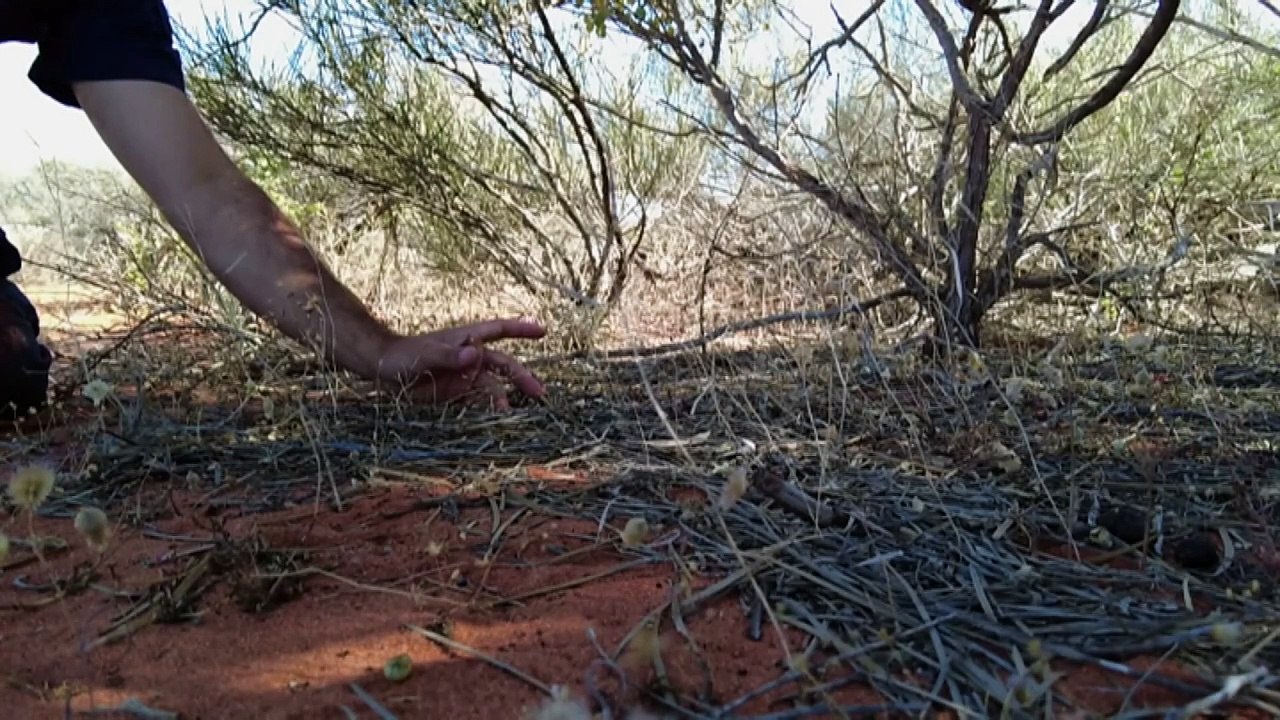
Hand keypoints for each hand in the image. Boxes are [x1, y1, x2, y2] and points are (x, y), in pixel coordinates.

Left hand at [373, 317, 546, 409]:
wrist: (381, 370)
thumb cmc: (402, 354)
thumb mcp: (425, 354)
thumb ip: (450, 355)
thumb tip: (475, 354)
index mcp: (466, 340)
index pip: (499, 330)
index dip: (521, 329)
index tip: (542, 331)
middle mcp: (470, 357)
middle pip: (503, 364)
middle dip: (522, 376)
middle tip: (540, 392)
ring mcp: (464, 376)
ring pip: (492, 386)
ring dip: (504, 398)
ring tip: (510, 413)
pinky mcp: (456, 393)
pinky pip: (477, 401)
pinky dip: (488, 409)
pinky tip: (496, 419)